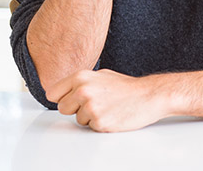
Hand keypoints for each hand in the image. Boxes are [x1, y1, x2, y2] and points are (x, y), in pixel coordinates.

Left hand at [47, 69, 174, 131]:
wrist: (149, 95)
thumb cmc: (127, 87)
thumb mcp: (101, 75)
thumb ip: (80, 82)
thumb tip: (64, 91)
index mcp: (81, 77)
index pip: (52, 93)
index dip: (63, 97)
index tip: (70, 99)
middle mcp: (83, 91)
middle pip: (62, 108)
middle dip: (75, 109)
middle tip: (94, 104)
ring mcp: (90, 107)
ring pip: (77, 119)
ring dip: (89, 117)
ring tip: (106, 108)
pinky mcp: (99, 122)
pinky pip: (90, 127)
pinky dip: (100, 124)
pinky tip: (112, 115)